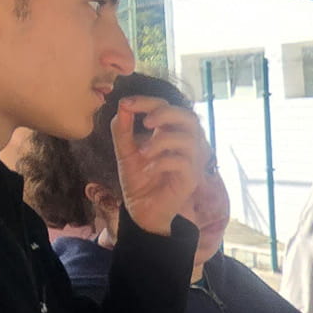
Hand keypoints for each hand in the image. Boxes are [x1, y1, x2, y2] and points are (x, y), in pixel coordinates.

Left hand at [111, 97, 206, 236]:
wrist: (143, 211)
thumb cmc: (138, 181)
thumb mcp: (125, 152)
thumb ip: (122, 129)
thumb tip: (123, 105)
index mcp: (169, 133)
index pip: (165, 106)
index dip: (147, 101)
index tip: (125, 104)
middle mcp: (184, 144)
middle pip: (189, 117)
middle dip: (166, 114)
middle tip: (146, 122)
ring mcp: (190, 161)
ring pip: (188, 139)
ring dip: (162, 141)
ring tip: (142, 153)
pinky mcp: (190, 179)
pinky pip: (182, 162)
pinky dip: (162, 162)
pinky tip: (148, 170)